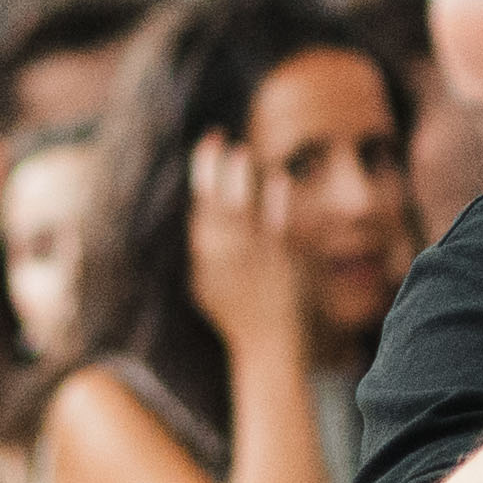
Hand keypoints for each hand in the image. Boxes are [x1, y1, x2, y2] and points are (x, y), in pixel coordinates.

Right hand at [185, 132, 315, 354]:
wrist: (270, 344)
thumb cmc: (235, 313)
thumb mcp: (205, 284)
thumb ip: (201, 249)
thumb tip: (197, 211)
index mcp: (206, 258)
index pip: (199, 207)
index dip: (201, 171)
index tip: (207, 144)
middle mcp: (228, 256)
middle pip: (217, 204)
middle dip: (215, 168)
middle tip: (219, 138)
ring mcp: (257, 258)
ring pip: (244, 210)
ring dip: (242, 179)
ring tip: (243, 153)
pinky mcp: (285, 262)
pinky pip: (280, 225)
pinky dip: (278, 201)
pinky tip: (279, 180)